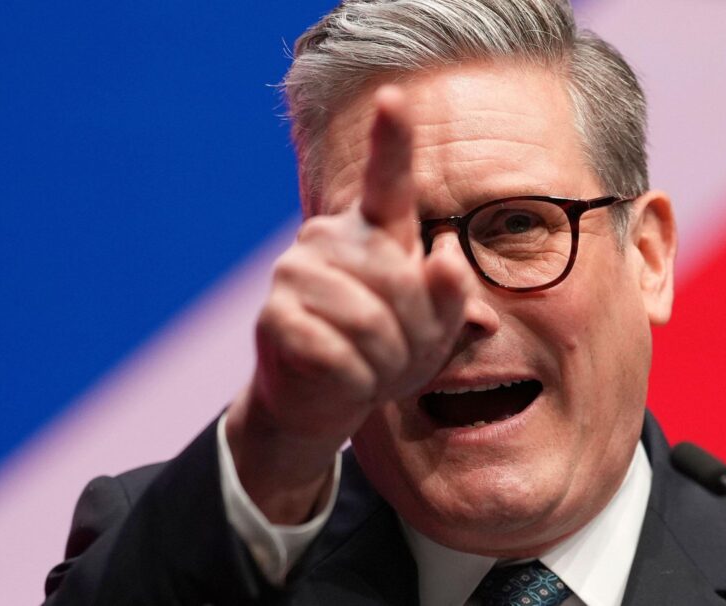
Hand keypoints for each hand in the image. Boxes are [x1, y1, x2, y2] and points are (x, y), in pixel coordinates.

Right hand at [225, 86, 471, 522]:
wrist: (324, 400)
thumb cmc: (386, 353)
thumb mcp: (435, 329)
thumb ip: (451, 296)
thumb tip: (448, 260)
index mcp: (375, 231)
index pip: (388, 179)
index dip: (392, 138)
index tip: (394, 96)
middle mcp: (330, 238)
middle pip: (400, 282)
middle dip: (415, 336)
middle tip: (398, 356)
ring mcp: (295, 271)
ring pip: (370, 322)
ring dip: (385, 363)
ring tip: (371, 368)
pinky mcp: (275, 316)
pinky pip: (338, 354)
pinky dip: (354, 382)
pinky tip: (342, 380)